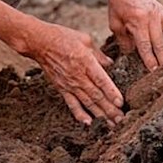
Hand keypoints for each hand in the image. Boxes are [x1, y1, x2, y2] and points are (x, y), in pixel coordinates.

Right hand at [0, 0, 122, 125]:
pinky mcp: (62, 89)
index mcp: (86, 61)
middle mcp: (78, 75)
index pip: (101, 80)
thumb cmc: (63, 37)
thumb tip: (110, 64)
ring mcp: (69, 84)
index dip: (111, 92)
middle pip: (96, 96)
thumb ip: (99, 54)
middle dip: (110, 109)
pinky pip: (72, 104)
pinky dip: (80, 114)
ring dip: (100, 115)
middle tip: (122, 120)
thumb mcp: (85, 39)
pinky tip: (89, 123)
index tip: (121, 103)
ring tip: (111, 124)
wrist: (40, 43)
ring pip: (87, 103)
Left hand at [106, 0, 162, 71]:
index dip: (149, 59)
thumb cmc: (119, 6)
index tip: (153, 71)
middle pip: (160, 41)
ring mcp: (162, 13)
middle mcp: (152, 17)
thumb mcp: (114, 23)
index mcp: (137, 21)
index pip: (144, 44)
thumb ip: (123, 40)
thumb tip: (131, 55)